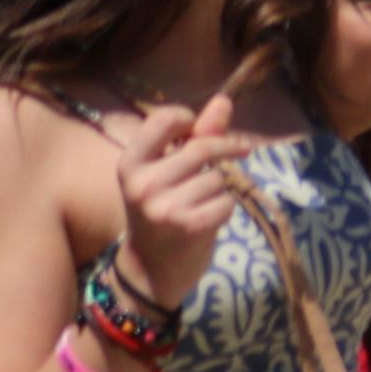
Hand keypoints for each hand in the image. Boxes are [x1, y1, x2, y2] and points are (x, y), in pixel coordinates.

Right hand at [110, 92, 257, 314]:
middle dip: (225, 148)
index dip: (189, 120)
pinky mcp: (189, 226)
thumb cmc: (159, 214)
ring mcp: (165, 206)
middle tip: (240, 149)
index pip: (164, 119)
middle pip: (201, 147)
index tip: (198, 130)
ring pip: (218, 177)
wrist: (149, 271)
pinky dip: (225, 207)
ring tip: (204, 200)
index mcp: (130, 163)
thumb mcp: (165, 173)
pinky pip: (226, 201)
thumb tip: (225, 100)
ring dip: (222, 186)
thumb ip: (195, 136)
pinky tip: (209, 217)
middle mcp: (143, 183)